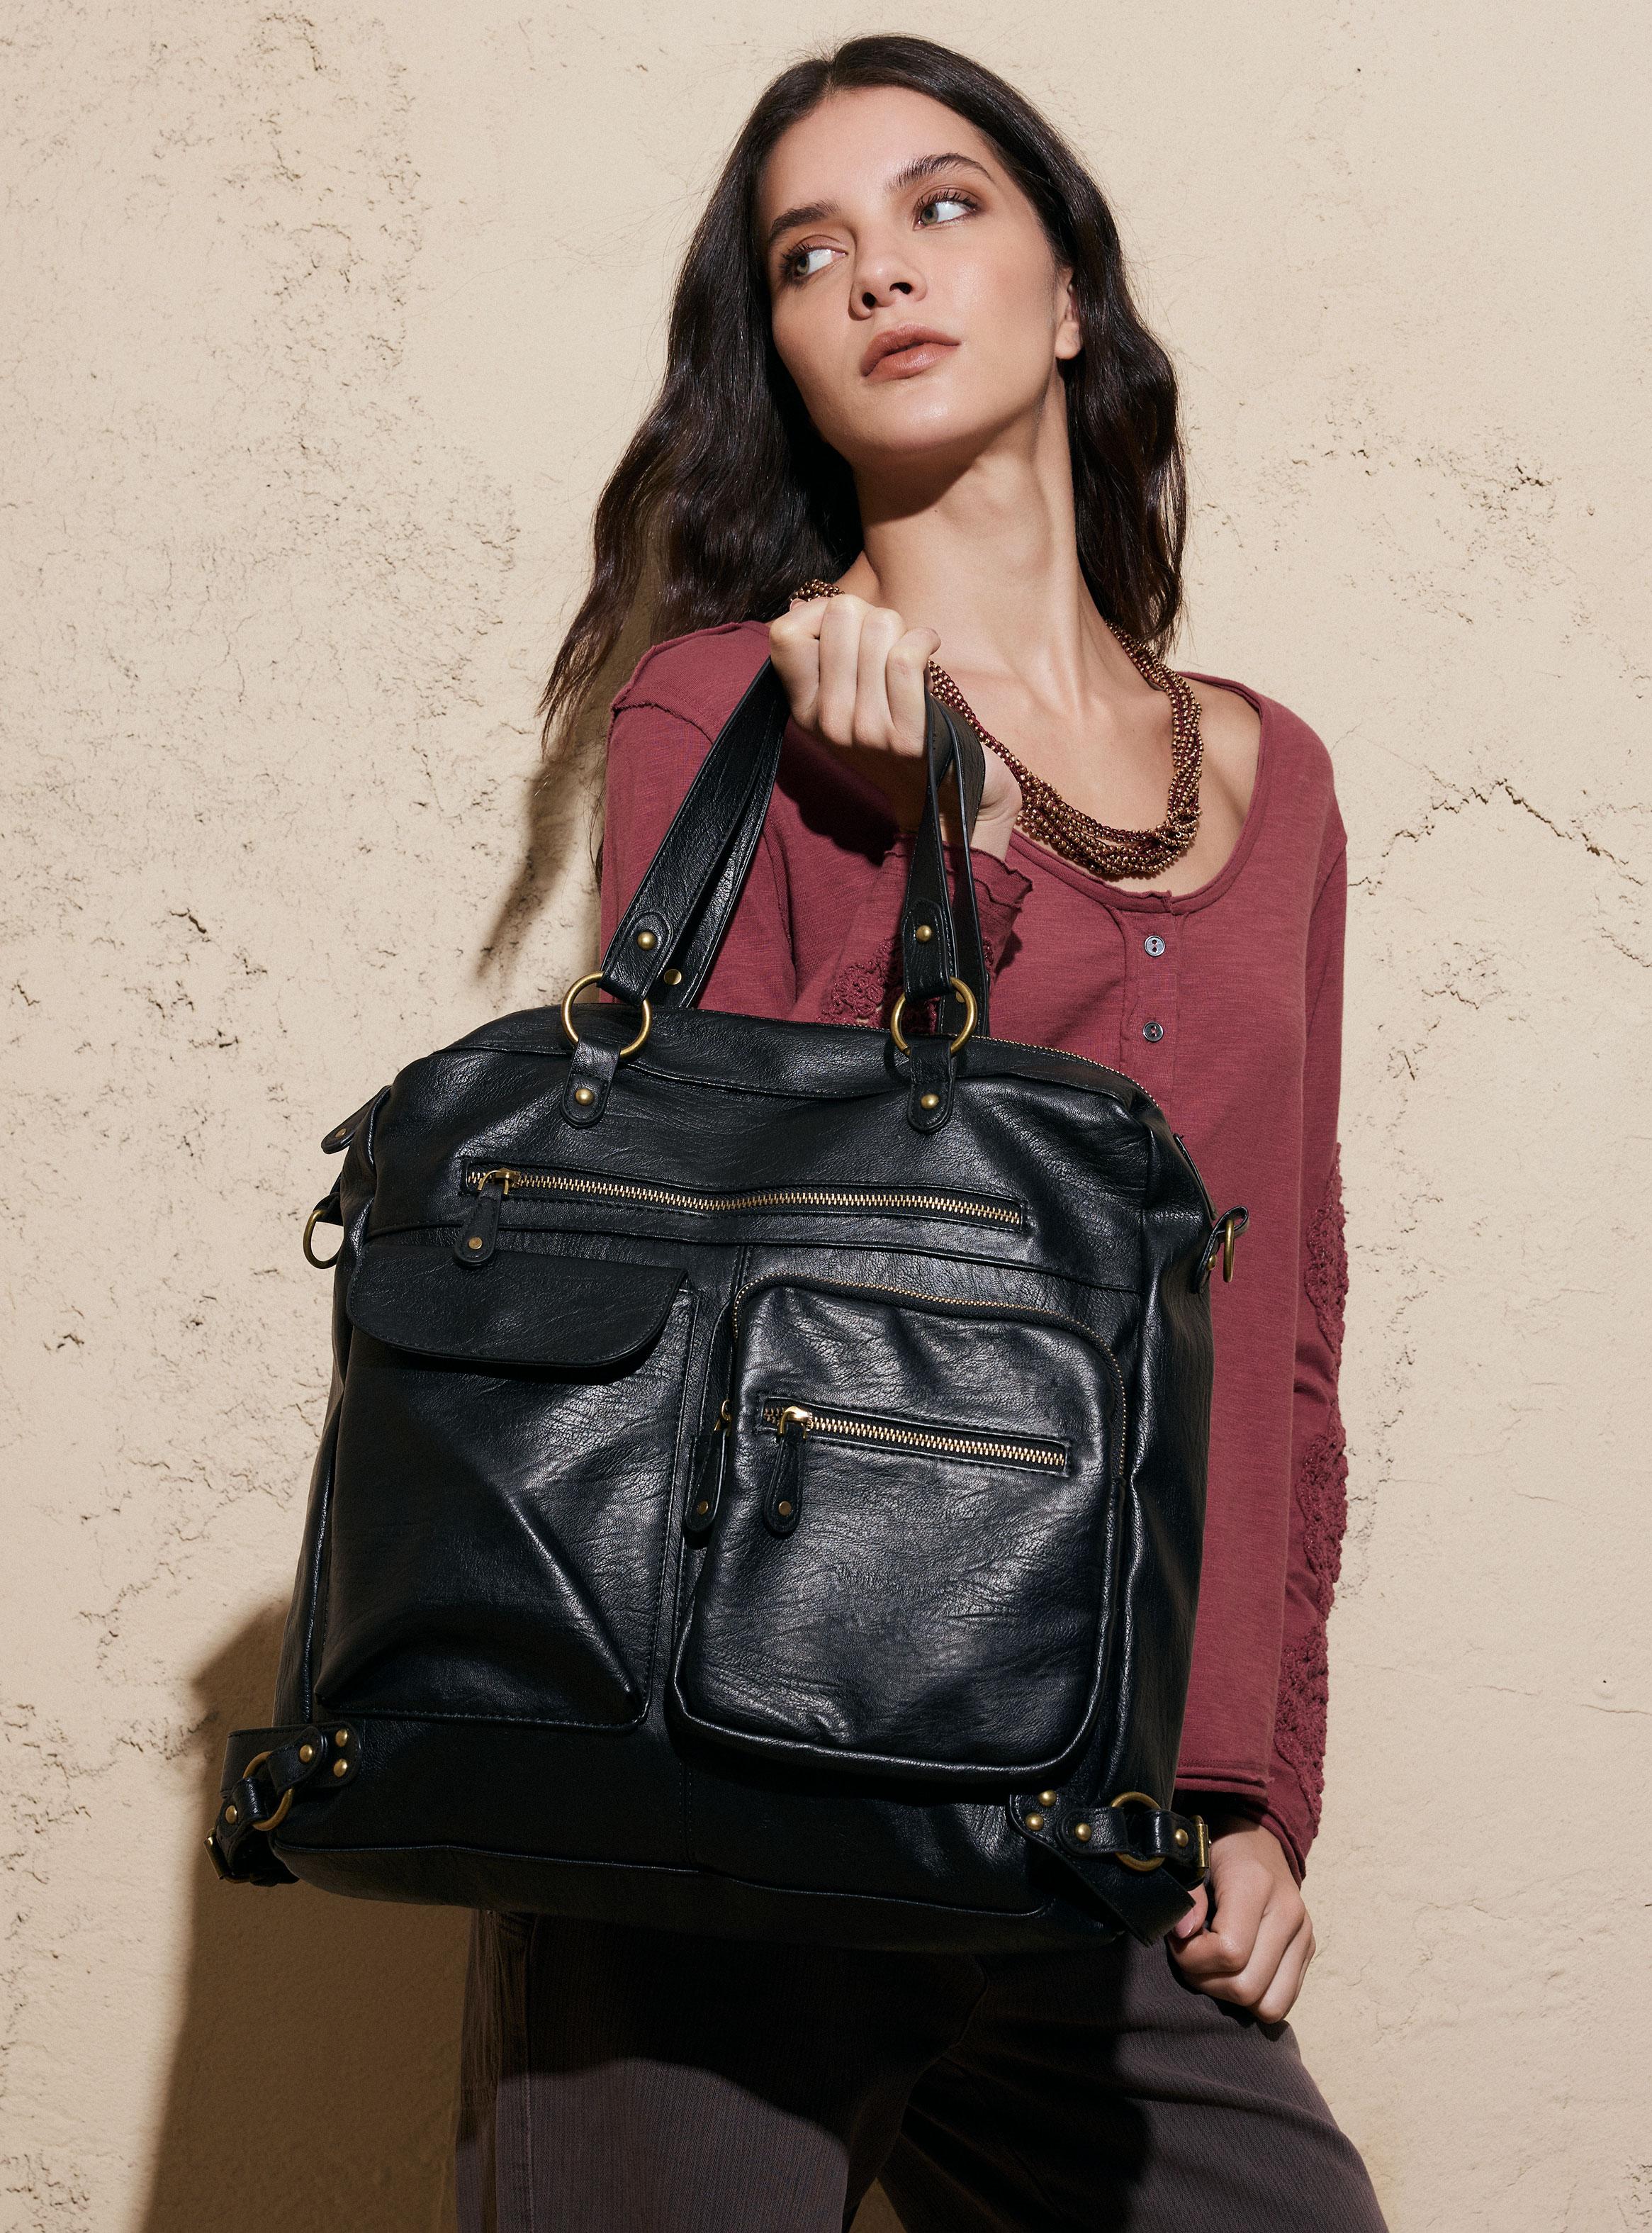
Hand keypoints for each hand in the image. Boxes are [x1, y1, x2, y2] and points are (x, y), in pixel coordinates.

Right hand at [768, 591, 1021, 857]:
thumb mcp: (848, 697)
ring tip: (909, 651)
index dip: (818, 611)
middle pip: (840, 616)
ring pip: (879, 629)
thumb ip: (825, 654)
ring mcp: (866, 731)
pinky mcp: (907, 737)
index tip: (847, 627)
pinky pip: (906, 659)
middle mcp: (828, 723)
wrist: (941, 794)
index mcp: (804, 711)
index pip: (784, 634)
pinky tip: (931, 646)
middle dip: (870, 613)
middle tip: (886, 640)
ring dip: (902, 629)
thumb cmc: (898, 730)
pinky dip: (923, 639)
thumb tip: (804, 604)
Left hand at [1167, 1814, 1315, 2022]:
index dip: (1194, 1958)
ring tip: (1213, 1968)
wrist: (1257, 1838)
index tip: (1179, 1941)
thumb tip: (1183, 1935)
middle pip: (1248, 1987)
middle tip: (1191, 1957)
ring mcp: (1304, 1935)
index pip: (1230, 1952)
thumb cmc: (1219, 1850)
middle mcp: (1289, 1914)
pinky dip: (1255, 1998)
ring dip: (1232, 1996)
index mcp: (1258, 1885)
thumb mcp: (1193, 1860)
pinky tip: (1234, 1972)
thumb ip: (1187, 1895)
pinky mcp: (1309, 1951)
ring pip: (1270, 2005)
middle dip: (1208, 1981)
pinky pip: (1283, 2000)